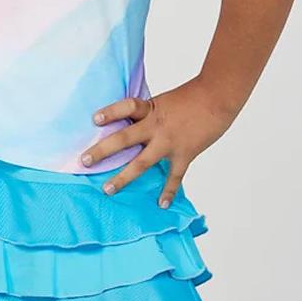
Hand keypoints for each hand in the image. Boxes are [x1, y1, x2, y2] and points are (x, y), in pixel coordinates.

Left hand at [79, 78, 234, 206]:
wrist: (218, 98)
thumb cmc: (192, 96)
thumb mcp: (165, 100)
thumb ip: (149, 113)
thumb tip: (134, 121)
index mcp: (151, 108)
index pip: (126, 107)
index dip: (110, 112)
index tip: (94, 119)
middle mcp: (156, 126)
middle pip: (124, 138)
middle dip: (103, 151)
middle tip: (84, 161)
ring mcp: (169, 142)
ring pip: (142, 162)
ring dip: (123, 177)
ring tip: (107, 189)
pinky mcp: (184, 154)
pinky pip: (174, 177)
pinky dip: (168, 191)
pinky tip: (161, 204)